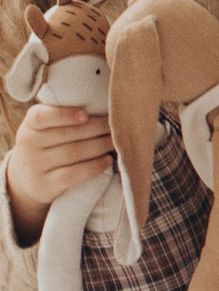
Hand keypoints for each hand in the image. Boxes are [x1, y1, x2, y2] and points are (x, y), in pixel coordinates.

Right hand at [5, 100, 112, 241]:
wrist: (28, 179)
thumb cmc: (47, 145)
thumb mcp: (46, 129)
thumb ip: (64, 116)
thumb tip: (102, 105)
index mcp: (30, 125)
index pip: (42, 116)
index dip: (64, 115)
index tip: (86, 114)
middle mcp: (28, 144)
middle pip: (67, 134)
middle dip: (97, 128)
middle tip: (117, 125)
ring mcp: (35, 166)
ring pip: (73, 153)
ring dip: (100, 146)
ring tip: (115, 142)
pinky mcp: (45, 185)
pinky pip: (73, 175)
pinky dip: (93, 167)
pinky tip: (107, 161)